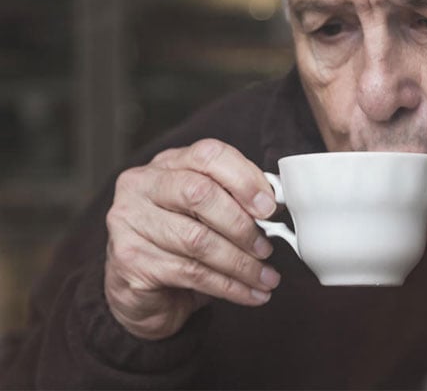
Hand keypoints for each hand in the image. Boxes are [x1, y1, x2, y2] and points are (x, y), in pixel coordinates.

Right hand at [104, 139, 279, 339]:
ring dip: (241, 263)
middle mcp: (142, 185)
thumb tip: (274, 205)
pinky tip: (250, 293)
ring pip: (197, 240)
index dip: (244, 179)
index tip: (269, 207)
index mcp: (167, 164)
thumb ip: (235, 200)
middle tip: (266, 247)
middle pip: (199, 193)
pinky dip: (229, 286)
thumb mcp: (207, 213)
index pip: (208, 155)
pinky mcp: (131, 260)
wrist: (141, 292)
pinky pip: (191, 273)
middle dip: (241, 224)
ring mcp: (130, 221)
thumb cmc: (180, 243)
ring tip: (266, 277)